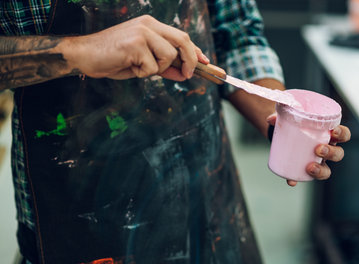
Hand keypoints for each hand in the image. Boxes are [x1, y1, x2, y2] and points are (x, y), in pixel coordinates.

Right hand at [61, 15, 208, 80]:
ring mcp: (142, 33)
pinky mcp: (135, 44)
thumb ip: (164, 66)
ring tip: (137, 67)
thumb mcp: (143, 63)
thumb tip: (183, 73)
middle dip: (190, 60)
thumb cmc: (113, 59)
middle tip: (186, 75)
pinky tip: (128, 66)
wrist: (84, 56)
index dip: (195, 50)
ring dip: (157, 69)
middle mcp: (149, 25)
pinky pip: (152, 67)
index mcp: (151, 25)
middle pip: (183, 40)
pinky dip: (143, 74)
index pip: (181, 36)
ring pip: (168, 56)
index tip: (205, 62)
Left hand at [266, 114, 350, 186]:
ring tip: (310, 167)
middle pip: (338, 154)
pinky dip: (296, 179)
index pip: (343, 135)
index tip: (334, 132)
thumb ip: (281, 115)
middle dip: (331, 153)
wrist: (281, 135)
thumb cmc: (292, 123)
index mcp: (329, 134)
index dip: (342, 134)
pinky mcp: (303, 170)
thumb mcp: (288, 117)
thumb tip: (270, 119)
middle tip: (318, 149)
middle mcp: (327, 150)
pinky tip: (291, 181)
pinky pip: (302, 178)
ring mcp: (317, 162)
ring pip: (326, 170)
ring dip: (321, 170)